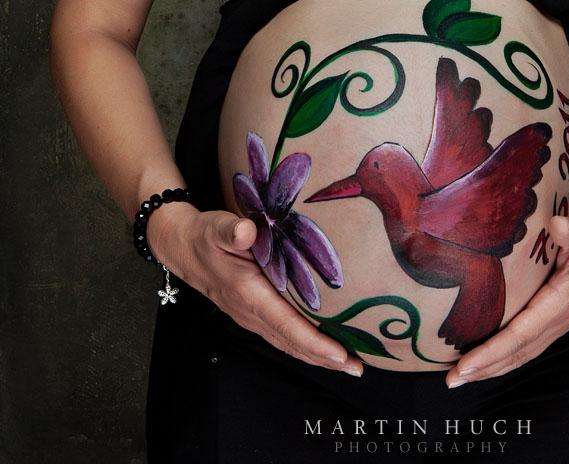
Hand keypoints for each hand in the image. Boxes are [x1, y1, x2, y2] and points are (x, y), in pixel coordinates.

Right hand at [147, 203, 363, 376]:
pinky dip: (305, 346)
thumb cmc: (206, 235)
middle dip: (326, 358)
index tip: (340, 354)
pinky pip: (283, 336)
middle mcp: (250, 312)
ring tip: (350, 366)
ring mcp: (251, 317)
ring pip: (289, 343)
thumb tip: (246, 231)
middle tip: (359, 368)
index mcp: (247, 293)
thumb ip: (232, 230)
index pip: (286, 324)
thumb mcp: (216, 227)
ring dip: (318, 357)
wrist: (183, 247)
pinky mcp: (254, 314)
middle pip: (292, 342)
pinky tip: (324, 350)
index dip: (314, 342)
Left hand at [445, 208, 568, 386]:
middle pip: (518, 352)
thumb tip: (558, 225)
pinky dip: (506, 356)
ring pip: (522, 353)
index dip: (492, 351)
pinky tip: (488, 360)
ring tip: (463, 376)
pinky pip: (527, 345)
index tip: (465, 364)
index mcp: (562, 302)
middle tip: (451, 380)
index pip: (521, 334)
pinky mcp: (555, 319)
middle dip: (485, 368)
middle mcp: (560, 319)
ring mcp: (558, 322)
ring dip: (493, 367)